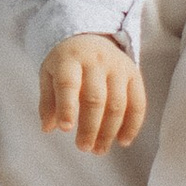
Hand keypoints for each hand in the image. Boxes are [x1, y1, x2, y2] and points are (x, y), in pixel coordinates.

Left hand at [40, 34, 146, 157]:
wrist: (89, 35)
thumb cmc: (65, 62)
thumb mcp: (49, 74)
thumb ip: (48, 101)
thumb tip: (48, 128)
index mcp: (69, 59)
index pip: (69, 83)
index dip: (67, 107)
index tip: (65, 129)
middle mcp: (96, 60)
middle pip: (96, 98)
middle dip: (90, 127)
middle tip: (83, 148)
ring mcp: (117, 67)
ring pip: (118, 103)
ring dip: (109, 131)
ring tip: (98, 150)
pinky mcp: (133, 74)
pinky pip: (138, 102)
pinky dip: (132, 124)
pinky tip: (123, 141)